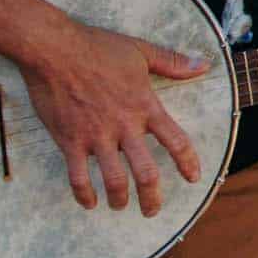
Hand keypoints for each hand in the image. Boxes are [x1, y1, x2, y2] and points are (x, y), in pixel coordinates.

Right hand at [16, 22, 208, 216]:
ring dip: (120, 200)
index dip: (188, 163)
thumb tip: (203, 65)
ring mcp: (96, 136)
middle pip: (146, 172)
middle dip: (152, 197)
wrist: (54, 49)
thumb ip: (172, 63)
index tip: (193, 178)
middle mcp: (124, 126)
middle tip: (153, 210)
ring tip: (121, 207)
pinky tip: (89, 203)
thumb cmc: (97, 47)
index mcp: (145, 106)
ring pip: (114, 180)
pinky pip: (78, 177)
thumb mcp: (141, 51)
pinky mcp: (69, 141)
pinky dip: (84, 195)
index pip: (176, 141)